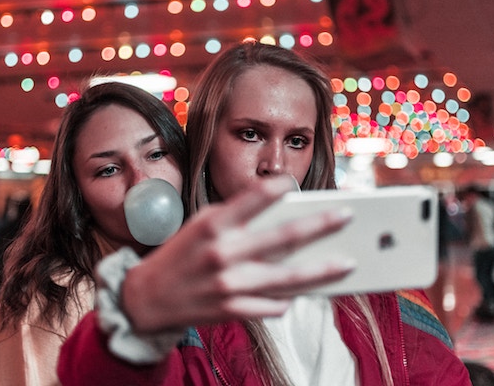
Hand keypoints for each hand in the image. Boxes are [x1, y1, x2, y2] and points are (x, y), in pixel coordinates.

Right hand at [122, 176, 353, 333]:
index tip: (297, 183)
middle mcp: (223, 253)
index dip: (278, 187)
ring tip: (347, 263)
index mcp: (213, 224)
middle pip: (283, 237)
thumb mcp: (201, 225)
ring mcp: (229, 285)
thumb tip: (283, 217)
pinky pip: (272, 306)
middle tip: (346, 216)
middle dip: (320, 225)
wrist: (146, 298)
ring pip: (287, 278)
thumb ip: (237, 219)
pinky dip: (290, 298)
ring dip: (322, 271)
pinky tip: (302, 292)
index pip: (253, 198)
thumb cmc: (180, 254)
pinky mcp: (231, 310)